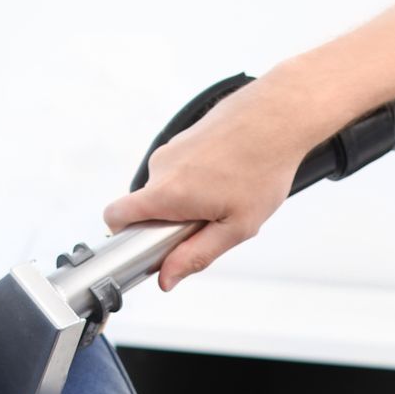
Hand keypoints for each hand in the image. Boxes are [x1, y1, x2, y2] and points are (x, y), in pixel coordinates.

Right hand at [101, 77, 317, 290]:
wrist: (279, 116)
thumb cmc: (263, 168)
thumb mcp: (235, 226)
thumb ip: (196, 255)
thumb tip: (166, 278)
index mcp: (167, 192)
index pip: (115, 216)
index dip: (125, 236)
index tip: (152, 246)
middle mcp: (162, 167)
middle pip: (147, 207)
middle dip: (172, 221)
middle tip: (213, 220)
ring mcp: (172, 149)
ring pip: (167, 188)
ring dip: (189, 200)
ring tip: (228, 194)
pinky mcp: (184, 138)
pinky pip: (180, 170)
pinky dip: (198, 179)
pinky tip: (229, 175)